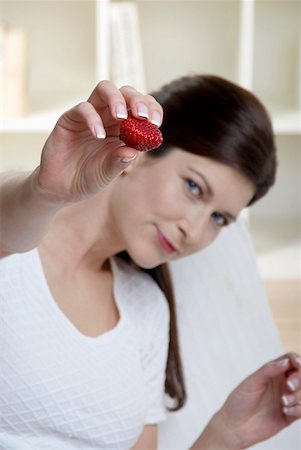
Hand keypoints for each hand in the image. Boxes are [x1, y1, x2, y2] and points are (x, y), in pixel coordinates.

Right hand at [34, 81, 162, 202]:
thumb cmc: (89, 179)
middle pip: (125, 92)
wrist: (62, 188)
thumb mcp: (108, 173)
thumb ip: (120, 162)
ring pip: (104, 89)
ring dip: (116, 99)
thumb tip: (134, 152)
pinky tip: (98, 135)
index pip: (141, 108)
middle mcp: (108, 117)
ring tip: (121, 117)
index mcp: (124, 128)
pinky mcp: (70, 119)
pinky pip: (83, 108)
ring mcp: (89, 116)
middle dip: (137, 100)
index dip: (151, 110)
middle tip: (142, 115)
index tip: (155, 122)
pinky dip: (93, 119)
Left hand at [218, 353, 300, 448]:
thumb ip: (269, 370)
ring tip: (283, 402)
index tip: (298, 364)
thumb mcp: (252, 382)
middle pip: (300, 375)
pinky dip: (298, 409)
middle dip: (299, 379)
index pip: (290, 361)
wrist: (235, 427)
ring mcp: (286, 399)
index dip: (297, 360)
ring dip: (296, 396)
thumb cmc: (240, 400)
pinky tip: (285, 411)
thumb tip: (286, 361)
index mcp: (272, 372)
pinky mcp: (289, 416)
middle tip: (289, 386)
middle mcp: (281, 384)